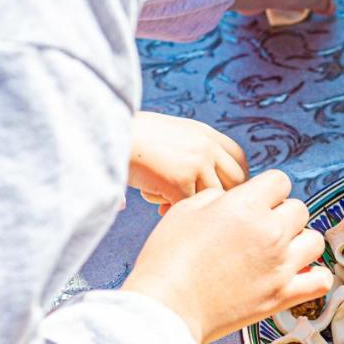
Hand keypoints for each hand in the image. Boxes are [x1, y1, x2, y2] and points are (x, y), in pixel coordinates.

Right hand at [122, 170, 332, 343]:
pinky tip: (300, 275)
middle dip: (281, 214)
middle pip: (299, 209)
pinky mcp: (283, 296)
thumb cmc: (167, 258)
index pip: (280, 181)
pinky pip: (320, 280)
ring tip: (279, 251)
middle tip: (260, 229)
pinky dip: (315, 277)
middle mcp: (271, 232)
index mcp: (246, 206)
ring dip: (300, 241)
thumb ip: (216, 197)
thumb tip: (232, 198)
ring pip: (315, 240)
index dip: (267, 190)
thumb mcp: (185, 210)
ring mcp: (281, 265)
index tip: (256, 202)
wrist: (166, 309)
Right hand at [128, 112, 248, 213]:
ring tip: (167, 202)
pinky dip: (173, 209)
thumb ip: (194, 153)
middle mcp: (207, 146)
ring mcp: (197, 163)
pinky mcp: (180, 181)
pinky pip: (189, 207)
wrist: (104, 134)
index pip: (239, 160)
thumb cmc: (133, 139)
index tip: (220, 192)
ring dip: (194, 206)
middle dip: (222, 198)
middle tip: (201, 207)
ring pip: (213, 198)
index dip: (234, 179)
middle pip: (236, 181)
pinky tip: (157, 203)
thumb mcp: (172, 136)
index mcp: (207, 133)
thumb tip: (213, 188)